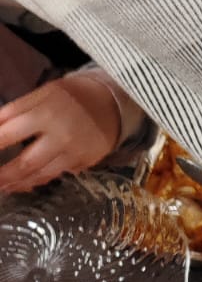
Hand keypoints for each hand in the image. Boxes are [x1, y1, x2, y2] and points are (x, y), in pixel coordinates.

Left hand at [0, 75, 122, 192]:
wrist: (111, 102)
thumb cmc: (70, 96)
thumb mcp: (41, 94)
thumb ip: (14, 111)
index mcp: (45, 114)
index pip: (8, 135)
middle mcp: (61, 136)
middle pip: (25, 164)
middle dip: (4, 177)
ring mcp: (75, 152)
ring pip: (42, 175)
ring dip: (20, 184)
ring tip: (6, 187)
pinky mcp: (86, 162)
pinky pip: (59, 174)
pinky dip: (41, 180)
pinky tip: (29, 182)